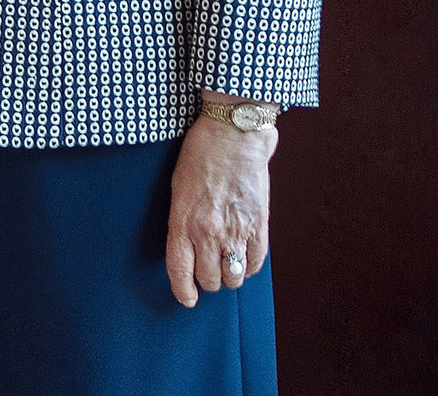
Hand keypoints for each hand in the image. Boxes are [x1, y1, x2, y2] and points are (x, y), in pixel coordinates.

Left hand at [166, 112, 275, 305]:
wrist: (232, 137)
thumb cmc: (199, 158)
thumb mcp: (178, 190)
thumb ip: (182, 222)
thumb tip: (188, 249)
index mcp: (182, 222)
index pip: (180, 270)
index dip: (183, 291)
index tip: (187, 299)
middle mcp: (208, 232)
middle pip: (209, 279)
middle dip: (206, 280)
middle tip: (207, 269)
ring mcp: (236, 231)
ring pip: (233, 276)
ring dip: (229, 275)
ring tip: (225, 263)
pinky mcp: (259, 227)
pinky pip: (255, 262)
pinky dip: (249, 266)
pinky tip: (243, 257)